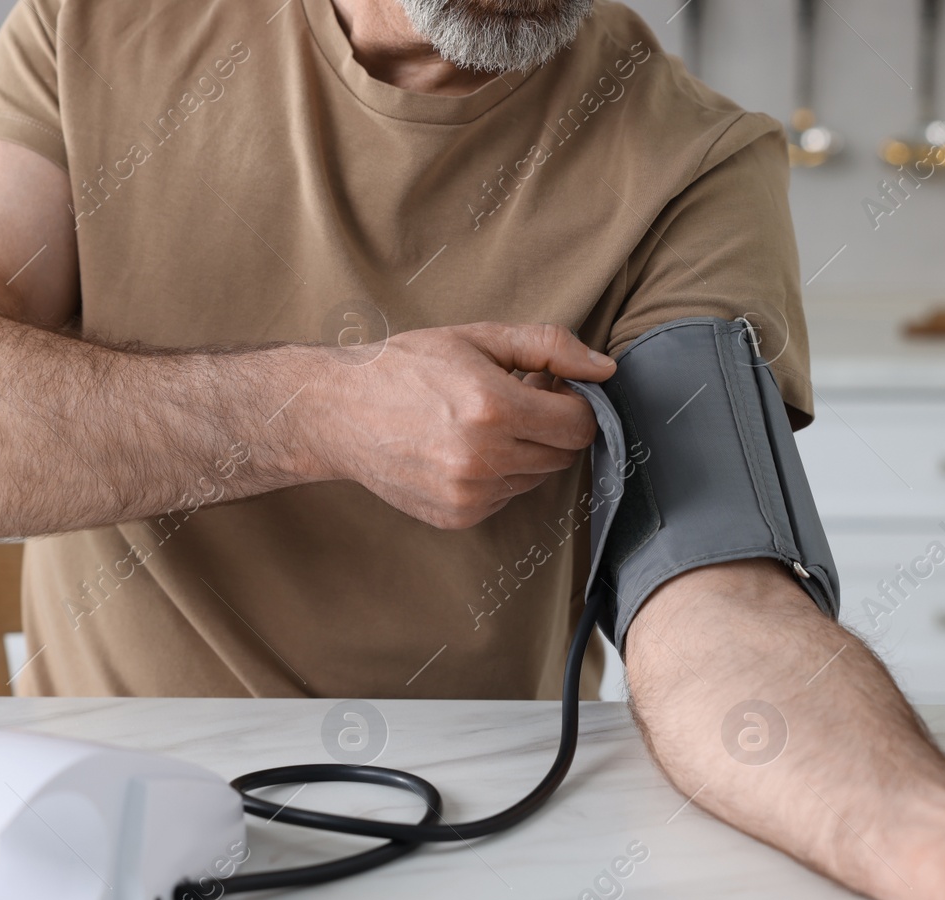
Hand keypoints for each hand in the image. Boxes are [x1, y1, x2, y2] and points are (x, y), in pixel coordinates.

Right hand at [303, 322, 614, 528]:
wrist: (339, 411)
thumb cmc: (408, 366)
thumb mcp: (479, 338)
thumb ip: (549, 348)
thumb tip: (605, 370)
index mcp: (494, 408)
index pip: (580, 425)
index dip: (575, 404)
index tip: (551, 389)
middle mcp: (484, 459)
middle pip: (563, 454)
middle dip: (551, 427)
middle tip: (515, 401)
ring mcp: (470, 494)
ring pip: (536, 478)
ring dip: (524, 452)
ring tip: (481, 423)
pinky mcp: (458, 516)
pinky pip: (506, 497)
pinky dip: (498, 476)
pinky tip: (461, 449)